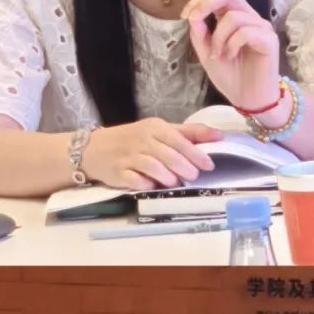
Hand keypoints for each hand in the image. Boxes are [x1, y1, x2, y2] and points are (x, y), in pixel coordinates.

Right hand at [81, 118, 222, 191]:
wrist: (94, 149)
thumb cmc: (132, 140)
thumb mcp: (158, 130)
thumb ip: (187, 133)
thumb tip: (219, 135)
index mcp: (154, 127)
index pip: (179, 139)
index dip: (196, 153)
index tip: (208, 165)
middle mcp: (142, 140)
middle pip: (169, 155)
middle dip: (185, 168)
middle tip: (193, 177)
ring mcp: (128, 157)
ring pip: (153, 167)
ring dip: (168, 177)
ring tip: (175, 183)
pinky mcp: (117, 173)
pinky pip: (135, 180)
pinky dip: (146, 184)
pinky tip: (152, 186)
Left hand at [183, 0, 281, 111]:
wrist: (248, 98)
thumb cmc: (231, 76)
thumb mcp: (207, 54)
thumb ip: (200, 35)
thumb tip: (192, 15)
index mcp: (234, 18)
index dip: (200, 0)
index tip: (184, 15)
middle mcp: (250, 18)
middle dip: (207, 3)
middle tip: (193, 19)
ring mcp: (261, 27)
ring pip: (233, 17)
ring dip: (218, 37)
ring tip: (217, 55)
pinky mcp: (269, 40)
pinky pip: (245, 32)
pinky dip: (231, 45)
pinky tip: (229, 57)